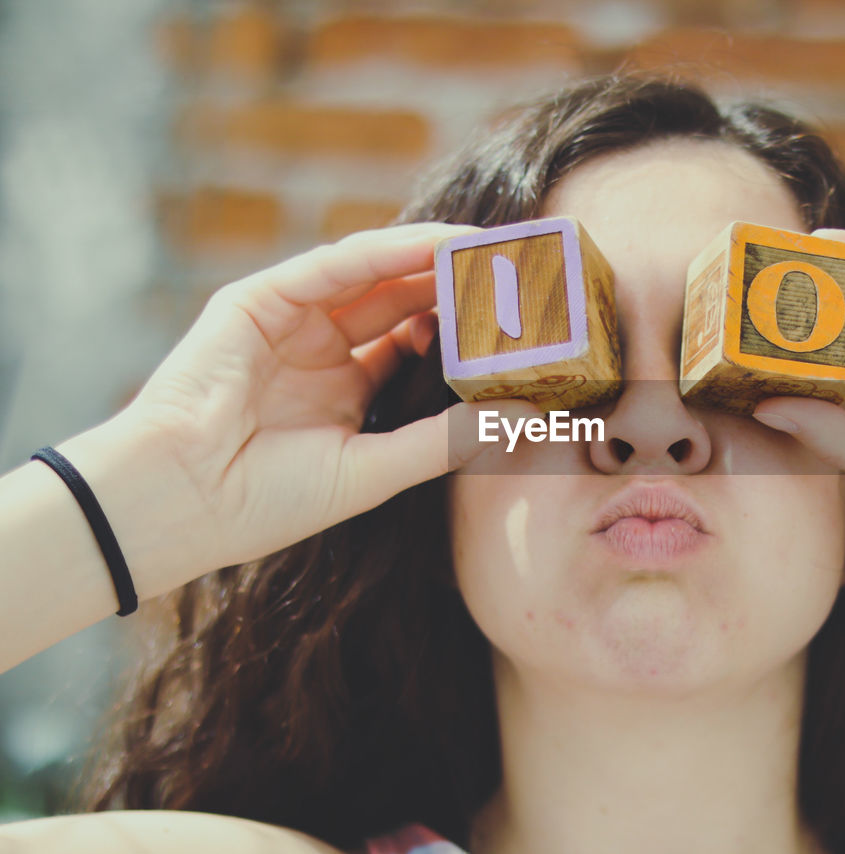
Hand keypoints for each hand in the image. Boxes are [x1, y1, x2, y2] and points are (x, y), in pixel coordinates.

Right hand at [113, 222, 537, 587]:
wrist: (181, 502)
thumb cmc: (268, 501)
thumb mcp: (373, 469)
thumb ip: (444, 440)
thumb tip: (521, 417)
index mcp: (349, 388)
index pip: (420, 342)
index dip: (470, 328)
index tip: (525, 321)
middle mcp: (325, 347)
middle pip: (406, 300)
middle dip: (460, 284)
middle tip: (520, 271)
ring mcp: (293, 319)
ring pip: (377, 274)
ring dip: (434, 258)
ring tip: (492, 250)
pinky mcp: (261, 298)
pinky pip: (335, 265)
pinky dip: (387, 251)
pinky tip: (436, 246)